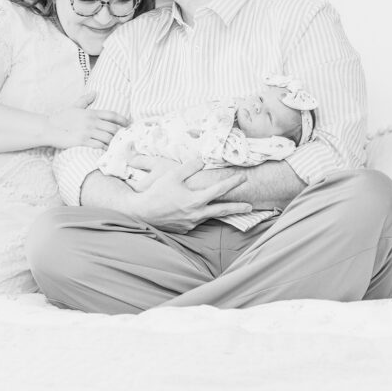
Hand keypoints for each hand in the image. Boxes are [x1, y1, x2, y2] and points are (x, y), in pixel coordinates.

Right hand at [45, 91, 128, 148]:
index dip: (123, 119)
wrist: (48, 127)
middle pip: (112, 128)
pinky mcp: (82, 141)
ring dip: (113, 143)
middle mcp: (91, 121)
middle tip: (123, 138)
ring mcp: (87, 132)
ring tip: (116, 146)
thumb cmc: (61, 117)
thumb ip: (85, 100)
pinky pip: (98, 146)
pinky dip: (104, 149)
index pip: (111, 115)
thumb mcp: (74, 106)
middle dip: (119, 134)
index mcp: (91, 112)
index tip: (128, 124)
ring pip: (107, 138)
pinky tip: (106, 151)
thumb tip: (95, 92)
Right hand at [132, 158, 252, 233]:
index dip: (233, 183)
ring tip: (230, 209)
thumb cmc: (156, 192)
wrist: (141, 212)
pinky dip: (203, 215)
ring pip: (210, 216)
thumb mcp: (173, 175)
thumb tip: (202, 161)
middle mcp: (196, 214)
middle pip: (222, 210)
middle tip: (250, 206)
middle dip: (237, 208)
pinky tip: (202, 212)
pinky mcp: (184, 229)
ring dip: (220, 212)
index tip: (243, 178)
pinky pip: (197, 221)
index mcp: (196, 200)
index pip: (219, 190)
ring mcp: (191, 223)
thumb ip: (190, 167)